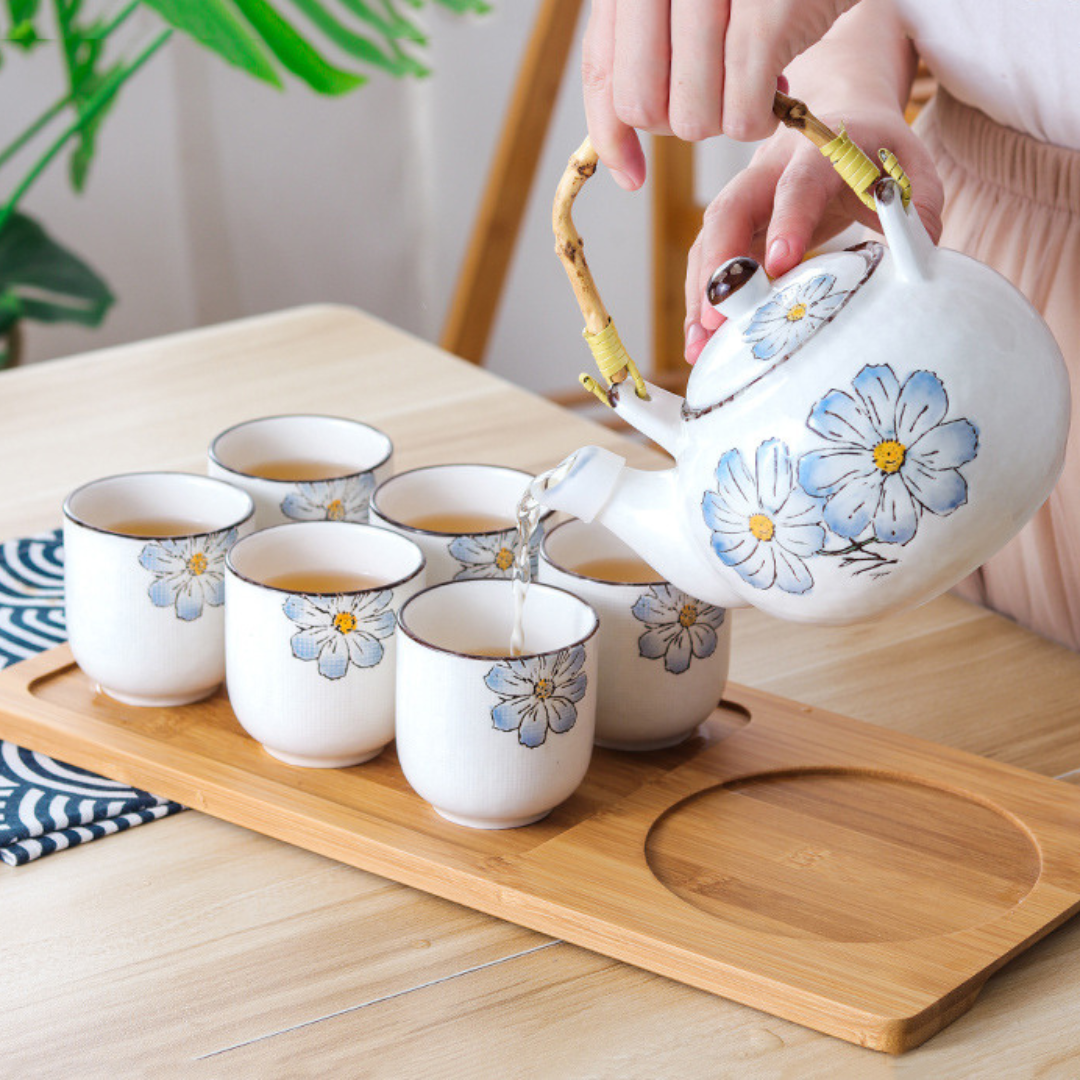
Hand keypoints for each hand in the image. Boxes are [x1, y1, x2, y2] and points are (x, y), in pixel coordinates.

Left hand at [581, 0, 859, 189]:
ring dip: (726, 120)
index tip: (631, 175)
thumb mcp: (685, 6)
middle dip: (678, 122)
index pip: (602, 71)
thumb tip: (620, 168)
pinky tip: (775, 88)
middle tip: (716, 96)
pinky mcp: (768, 14)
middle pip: (641, 106)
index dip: (611, 133)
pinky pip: (741, 115)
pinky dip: (758, 120)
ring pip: (692, 120)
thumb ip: (641, 65)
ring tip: (752, 80)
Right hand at [683, 107, 943, 361]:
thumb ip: (916, 208)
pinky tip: (700, 341)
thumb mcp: (909, 168)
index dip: (788, 221)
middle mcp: (767, 173)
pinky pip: (708, 263)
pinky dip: (702, 301)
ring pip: (709, 241)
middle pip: (729, 211)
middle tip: (717, 315)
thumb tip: (916, 260)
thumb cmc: (875, 152)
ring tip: (700, 343)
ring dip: (701, 293)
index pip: (797, 185)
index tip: (780, 263)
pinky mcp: (734, 229)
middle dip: (719, 263)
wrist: (839, 116)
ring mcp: (744, 201)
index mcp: (817, 152)